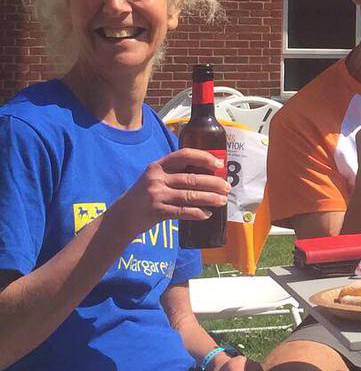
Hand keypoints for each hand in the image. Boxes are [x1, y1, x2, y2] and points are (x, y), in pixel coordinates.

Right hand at [109, 149, 228, 238]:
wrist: (123, 215)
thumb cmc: (145, 194)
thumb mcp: (155, 177)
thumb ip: (175, 173)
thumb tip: (208, 174)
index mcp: (158, 165)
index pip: (184, 155)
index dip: (203, 157)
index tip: (219, 163)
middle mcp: (157, 178)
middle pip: (191, 178)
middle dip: (213, 183)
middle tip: (226, 187)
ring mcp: (156, 195)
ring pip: (190, 195)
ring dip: (210, 198)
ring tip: (222, 200)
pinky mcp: (157, 211)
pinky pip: (182, 211)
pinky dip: (197, 213)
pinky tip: (207, 214)